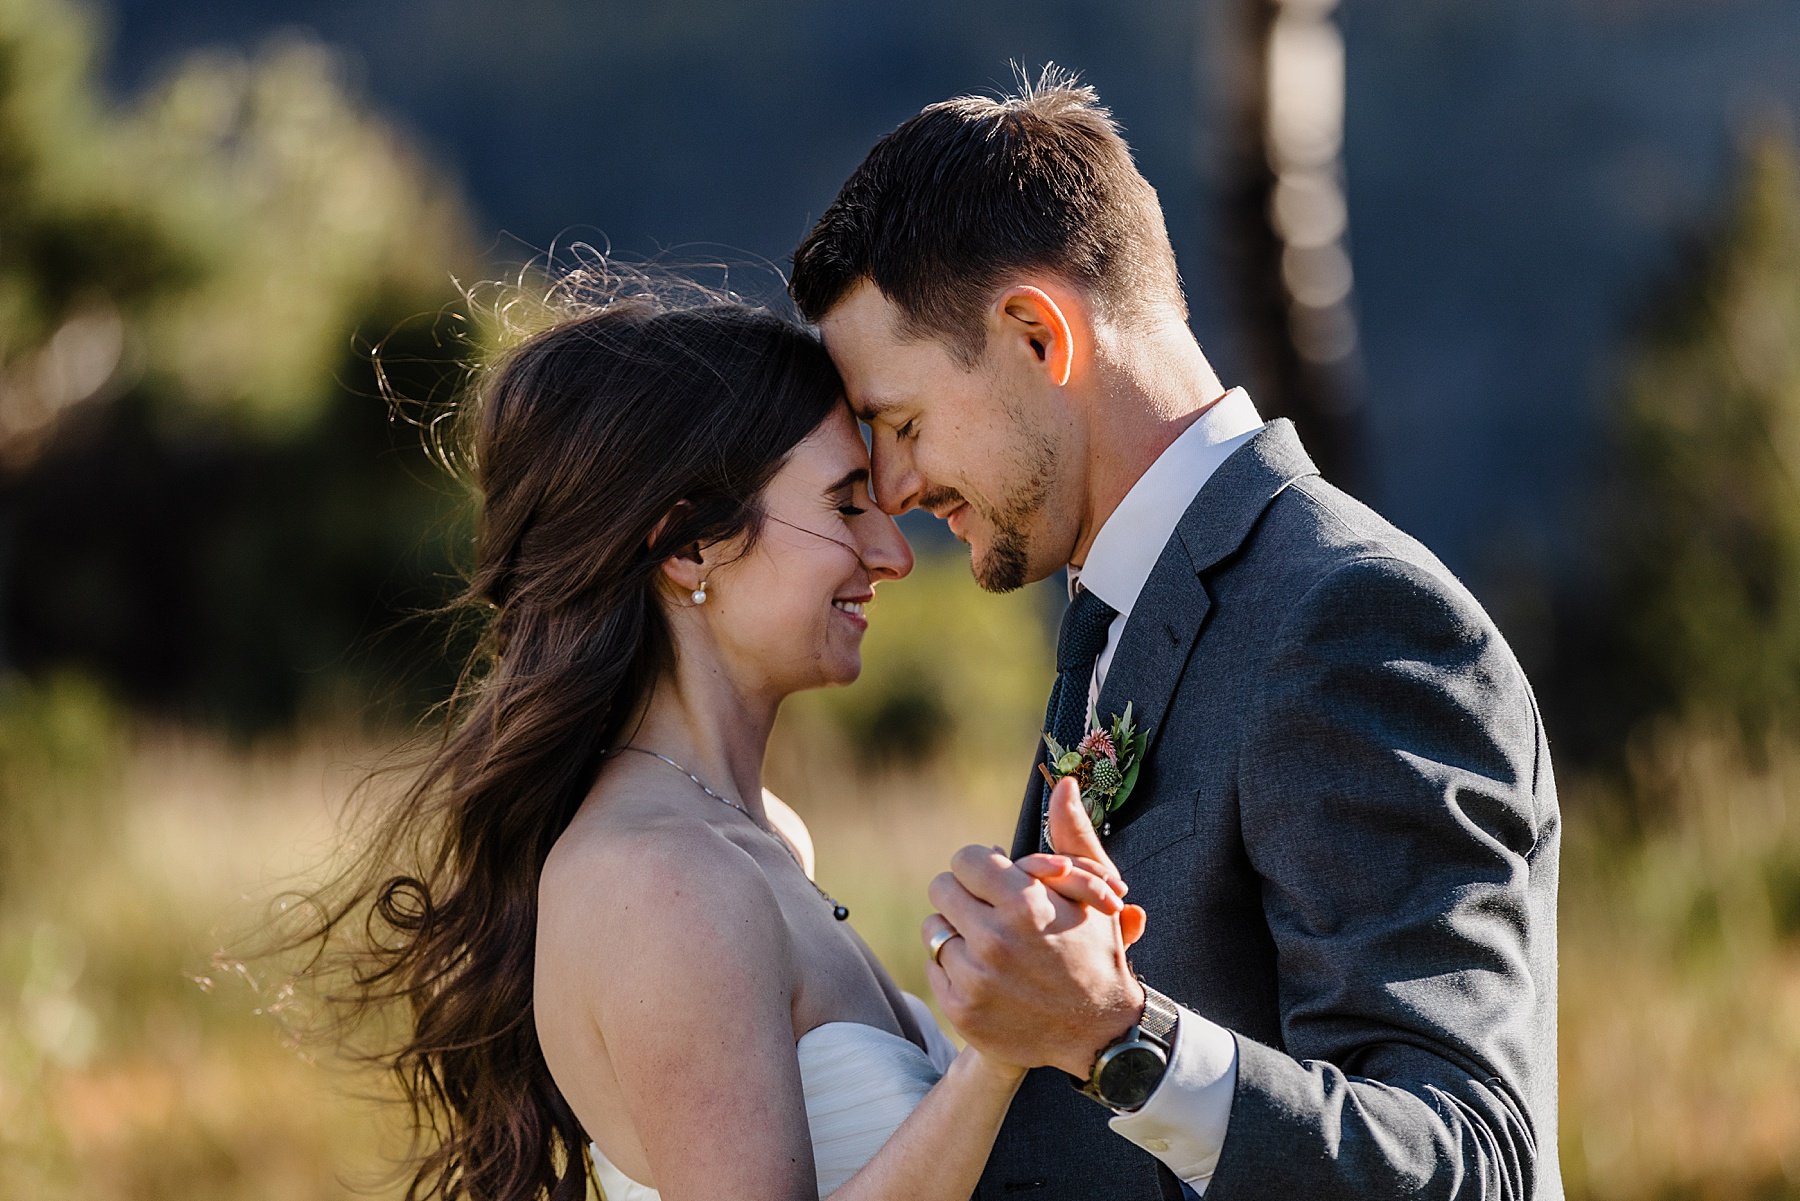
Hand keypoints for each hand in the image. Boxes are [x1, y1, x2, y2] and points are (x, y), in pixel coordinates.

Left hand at [921, 777, 1145, 1076]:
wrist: (1098, 1034)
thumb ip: (1073, 838)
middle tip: (991, 909)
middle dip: (966, 894)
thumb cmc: (1097, 953)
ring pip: (933, 928)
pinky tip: (986, 973)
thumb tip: (1065, 785)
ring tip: (990, 944)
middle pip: (942, 889)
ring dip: (958, 931)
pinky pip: (934, 966)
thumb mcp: (1093, 894)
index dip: (983, 867)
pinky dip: (953, 967)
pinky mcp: (960, 1010)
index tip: (999, 881)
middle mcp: (994, 941)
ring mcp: (974, 980)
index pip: (965, 859)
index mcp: (1025, 905)